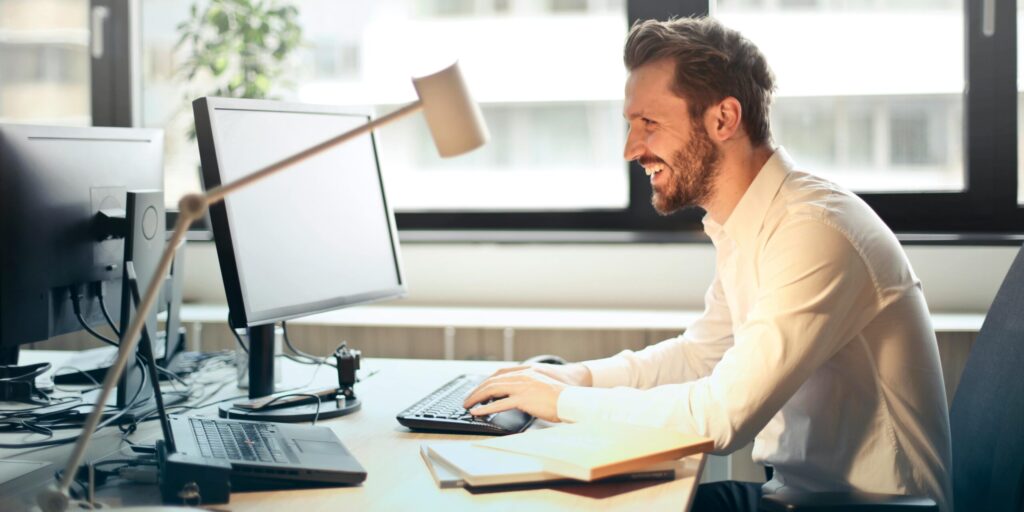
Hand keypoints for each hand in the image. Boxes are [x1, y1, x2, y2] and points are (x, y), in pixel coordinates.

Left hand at [462, 365, 587, 422]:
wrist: (573, 398)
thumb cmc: (562, 395)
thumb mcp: (543, 385)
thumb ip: (529, 386)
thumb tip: (519, 396)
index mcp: (527, 371)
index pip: (500, 373)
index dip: (487, 381)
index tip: (479, 388)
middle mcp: (522, 376)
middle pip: (492, 380)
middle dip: (477, 390)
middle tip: (468, 399)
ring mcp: (522, 387)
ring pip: (492, 389)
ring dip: (477, 397)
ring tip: (468, 405)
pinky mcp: (523, 399)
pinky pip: (499, 404)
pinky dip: (486, 408)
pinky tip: (477, 412)